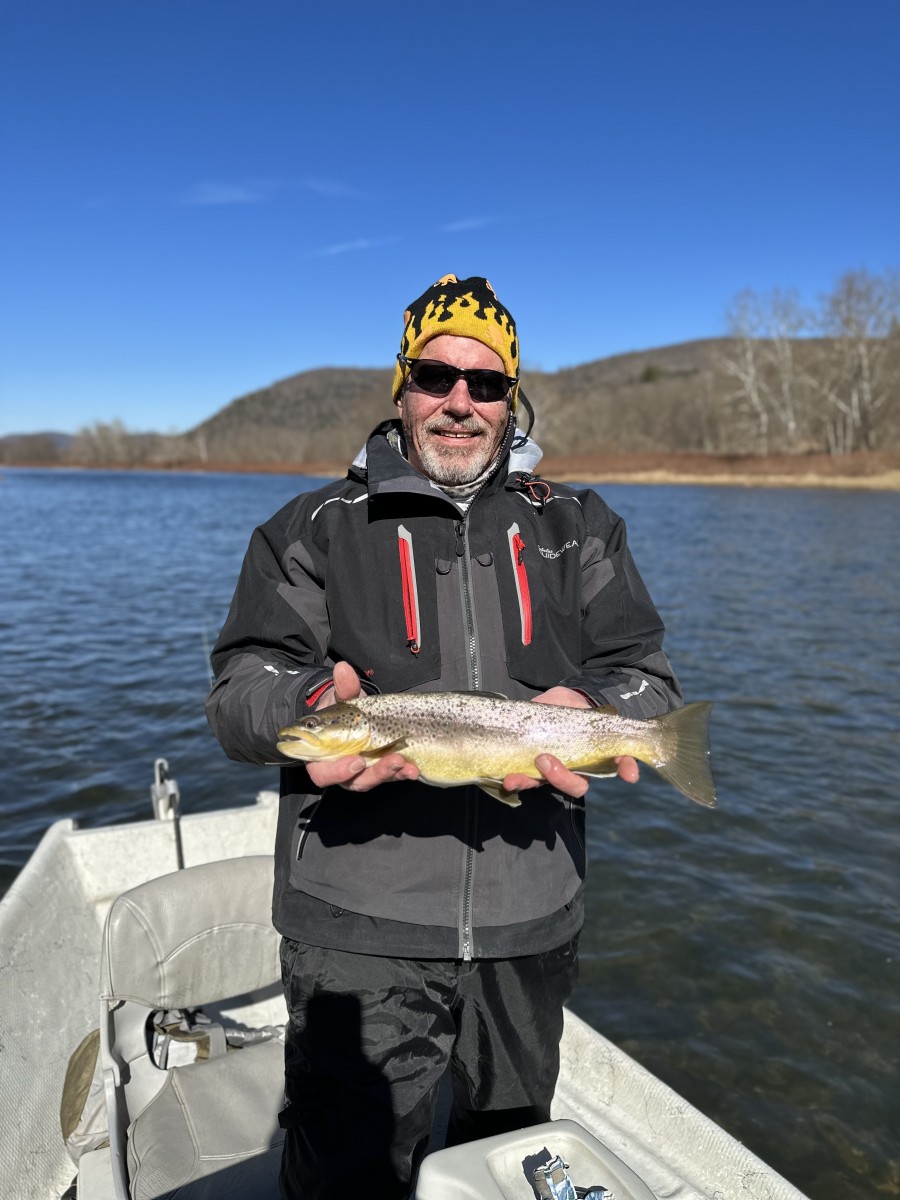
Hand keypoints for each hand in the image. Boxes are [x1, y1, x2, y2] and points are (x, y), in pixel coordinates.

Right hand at [305, 662, 418, 792]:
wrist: (355, 713)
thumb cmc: (341, 709)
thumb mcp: (342, 696)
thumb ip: (343, 687)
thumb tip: (343, 669)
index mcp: (322, 757)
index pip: (323, 773)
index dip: (337, 771)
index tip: (357, 760)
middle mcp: (341, 769)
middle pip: (354, 781)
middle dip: (375, 774)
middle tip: (391, 762)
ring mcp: (363, 771)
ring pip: (375, 779)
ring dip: (392, 773)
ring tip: (407, 765)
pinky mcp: (380, 769)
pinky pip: (391, 774)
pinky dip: (403, 772)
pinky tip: (414, 768)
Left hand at [501, 686, 638, 797]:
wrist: (548, 705)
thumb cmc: (570, 705)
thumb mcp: (577, 701)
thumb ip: (582, 708)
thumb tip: (589, 711)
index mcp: (596, 751)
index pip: (617, 762)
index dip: (625, 767)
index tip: (630, 774)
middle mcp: (577, 766)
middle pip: (577, 784)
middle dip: (562, 777)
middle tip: (545, 759)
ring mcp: (554, 771)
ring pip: (549, 786)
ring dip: (532, 782)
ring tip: (516, 777)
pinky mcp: (533, 771)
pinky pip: (526, 780)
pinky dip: (516, 781)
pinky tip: (507, 779)